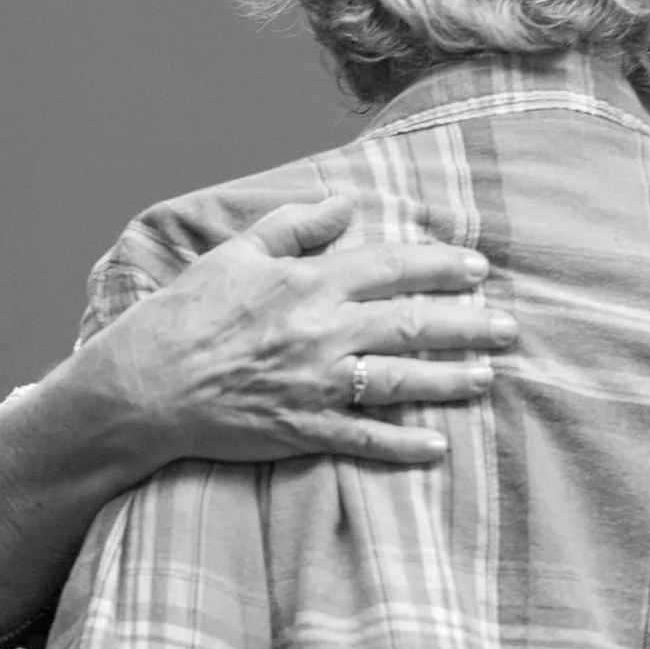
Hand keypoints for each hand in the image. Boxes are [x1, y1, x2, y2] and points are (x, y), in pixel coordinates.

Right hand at [92, 197, 518, 469]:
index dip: (441, 266)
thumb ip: (295, 226)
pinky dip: (403, 444)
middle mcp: (321, 332)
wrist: (140, 386)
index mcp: (308, 283)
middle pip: (412, 324)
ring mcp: (315, 384)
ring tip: (488, 377)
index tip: (478, 268)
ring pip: (401, 381)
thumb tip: (346, 203)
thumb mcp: (235, 253)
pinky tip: (440, 445)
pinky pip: (364, 440)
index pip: (392, 268)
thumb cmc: (186, 315)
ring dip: (451, 380)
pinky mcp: (302, 429)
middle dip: (467, 324)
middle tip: (509, 325)